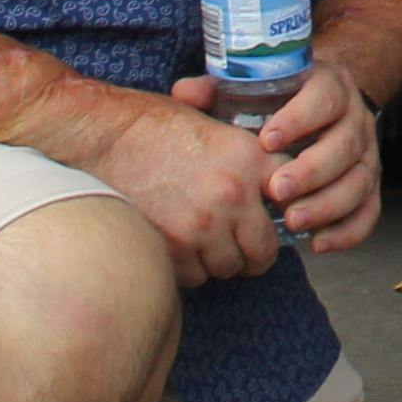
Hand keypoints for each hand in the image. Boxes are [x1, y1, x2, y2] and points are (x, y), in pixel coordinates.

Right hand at [86, 88, 283, 286]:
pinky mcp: (172, 247)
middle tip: (241, 247)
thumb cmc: (158, 125)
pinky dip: (189, 267)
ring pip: (227, 268)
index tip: (275, 218)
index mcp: (250, 159)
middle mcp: (233, 195)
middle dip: (255, 253)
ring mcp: (203, 225)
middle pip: (264, 252)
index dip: (286, 211)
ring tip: (204, 242)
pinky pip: (194, 276)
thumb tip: (272, 172)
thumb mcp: (216, 125)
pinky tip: (179, 245)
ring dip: (219, 261)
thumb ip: (247, 153)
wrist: (107, 134)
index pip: (293, 198)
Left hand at [193, 59, 380, 253]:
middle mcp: (355, 118)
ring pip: (360, 180)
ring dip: (328, 205)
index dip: (301, 118)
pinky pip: (369, 211)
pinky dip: (348, 231)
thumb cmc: (276, 100)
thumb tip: (185, 93)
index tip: (267, 140)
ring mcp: (367, 153)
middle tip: (277, 191)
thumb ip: (218, 88)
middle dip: (312, 171)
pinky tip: (317, 243)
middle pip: (346, 144)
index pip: (325, 98)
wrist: (321, 104)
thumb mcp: (252, 86)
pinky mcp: (368, 185)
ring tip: (293, 222)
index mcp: (330, 86)